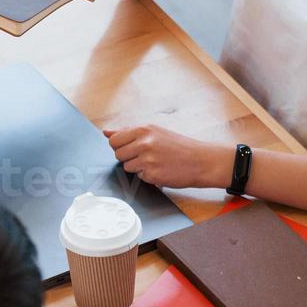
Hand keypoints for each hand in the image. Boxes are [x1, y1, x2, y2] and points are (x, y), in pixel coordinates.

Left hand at [103, 123, 228, 188]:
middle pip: (118, 154)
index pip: (114, 140)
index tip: (129, 148)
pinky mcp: (152, 175)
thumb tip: (105, 132)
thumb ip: (128, 132)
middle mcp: (144, 143)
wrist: (201, 160)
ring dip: (138, 168)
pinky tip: (161, 170)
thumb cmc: (179, 146)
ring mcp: (148, 160)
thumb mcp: (155, 132)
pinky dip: (148, 176)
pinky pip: (140, 177)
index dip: (120, 146)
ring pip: (127, 167)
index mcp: (143, 130)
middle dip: (128, 157)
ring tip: (155, 162)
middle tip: (145, 156)